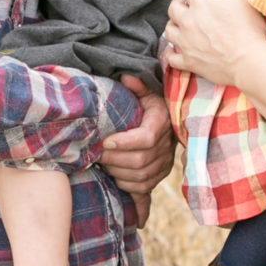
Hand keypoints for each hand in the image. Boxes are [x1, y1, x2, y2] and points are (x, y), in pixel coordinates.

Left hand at [100, 75, 173, 197]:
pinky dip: (126, 185)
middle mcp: (167, 145)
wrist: (169, 123)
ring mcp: (165, 163)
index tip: (106, 141)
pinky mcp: (161, 175)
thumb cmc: (150, 106)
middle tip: (96, 153)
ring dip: (117, 171)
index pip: (146, 138)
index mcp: (162, 122)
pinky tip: (115, 176)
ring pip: (140, 176)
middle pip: (140, 160)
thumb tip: (126, 77)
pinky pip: (144, 188)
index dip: (125, 142)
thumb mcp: (147, 93)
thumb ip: (137, 87)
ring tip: (103, 163)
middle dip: (114, 158)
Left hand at [162, 0, 265, 88]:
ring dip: (175, 25)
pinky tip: (178, 49)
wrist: (249, 61)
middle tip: (190, 7)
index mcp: (201, 3)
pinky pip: (171, 57)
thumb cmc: (248, 28)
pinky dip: (172, 53)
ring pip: (169, 30)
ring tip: (184, 26)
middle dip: (180, 4)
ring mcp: (186, 43)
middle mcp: (188, 21)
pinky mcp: (189, 62)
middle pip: (173, 7)